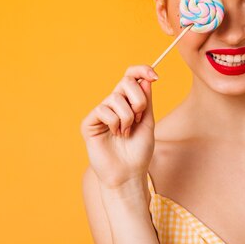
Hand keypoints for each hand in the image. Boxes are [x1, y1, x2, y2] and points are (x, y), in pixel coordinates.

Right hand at [80, 65, 157, 188]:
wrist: (128, 173)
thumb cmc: (139, 150)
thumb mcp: (148, 121)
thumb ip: (146, 100)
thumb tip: (146, 78)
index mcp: (129, 101)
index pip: (131, 76)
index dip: (142, 70)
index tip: (155, 76)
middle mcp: (114, 104)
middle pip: (126, 81)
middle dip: (138, 100)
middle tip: (139, 118)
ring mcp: (101, 112)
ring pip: (116, 98)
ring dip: (128, 117)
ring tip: (126, 133)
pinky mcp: (89, 122)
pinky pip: (104, 110)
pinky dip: (115, 123)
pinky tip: (115, 135)